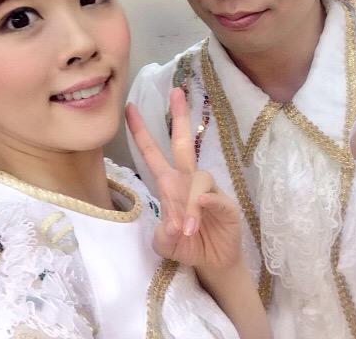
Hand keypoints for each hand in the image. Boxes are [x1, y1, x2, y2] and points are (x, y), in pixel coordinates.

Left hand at [126, 88, 242, 272]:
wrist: (212, 263)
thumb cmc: (185, 245)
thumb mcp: (164, 243)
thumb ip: (162, 234)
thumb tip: (172, 223)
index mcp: (170, 184)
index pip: (153, 153)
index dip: (141, 132)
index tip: (129, 108)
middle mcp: (188, 181)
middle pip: (183, 144)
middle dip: (179, 118)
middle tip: (176, 92)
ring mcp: (209, 191)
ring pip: (197, 180)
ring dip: (187, 204)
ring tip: (185, 229)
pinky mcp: (226, 206)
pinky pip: (215, 198)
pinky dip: (206, 205)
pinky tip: (201, 212)